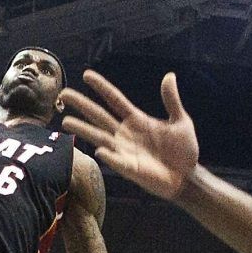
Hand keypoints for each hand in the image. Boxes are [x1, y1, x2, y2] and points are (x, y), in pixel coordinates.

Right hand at [60, 72, 199, 200]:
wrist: (188, 177)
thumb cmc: (183, 151)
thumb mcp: (181, 122)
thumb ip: (172, 101)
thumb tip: (169, 76)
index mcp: (137, 120)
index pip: (115, 99)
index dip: (102, 87)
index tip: (86, 74)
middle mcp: (126, 133)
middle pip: (99, 115)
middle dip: (82, 104)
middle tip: (63, 93)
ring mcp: (125, 150)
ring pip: (99, 137)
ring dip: (83, 130)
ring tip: (66, 122)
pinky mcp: (130, 168)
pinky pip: (117, 161)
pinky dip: (109, 156)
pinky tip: (100, 150)